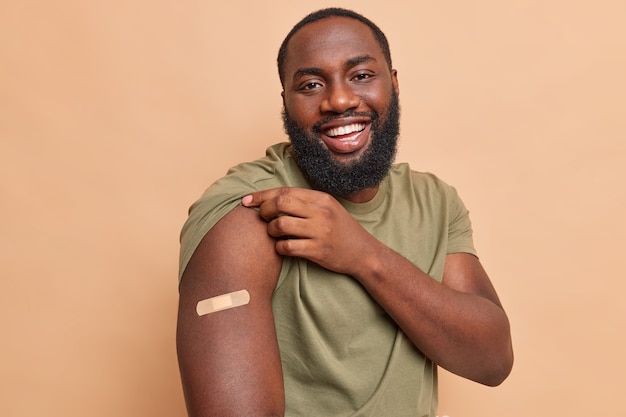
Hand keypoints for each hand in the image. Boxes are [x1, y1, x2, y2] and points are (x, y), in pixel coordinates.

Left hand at [242, 187, 375, 274]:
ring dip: (270, 230)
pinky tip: (282, 248)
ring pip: (281, 225)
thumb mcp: (327, 208)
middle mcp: (320, 212)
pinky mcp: (318, 251)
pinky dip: (279, 248)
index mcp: (321, 198)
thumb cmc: (340, 229)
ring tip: (274, 234)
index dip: (261, 195)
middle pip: (280, 203)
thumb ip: (304, 202)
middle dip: (264, 210)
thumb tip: (272, 198)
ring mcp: (320, 231)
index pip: (284, 191)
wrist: (363, 253)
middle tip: (263, 218)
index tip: (246, 201)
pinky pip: (288, 247)